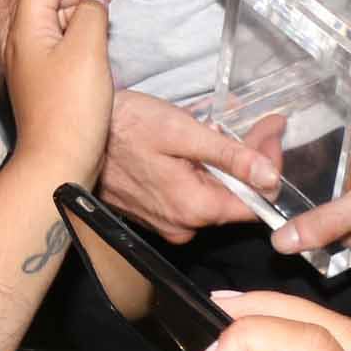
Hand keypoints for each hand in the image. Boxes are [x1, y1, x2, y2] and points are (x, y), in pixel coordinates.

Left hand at [1, 0, 116, 184]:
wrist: (57, 163)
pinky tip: (99, 47)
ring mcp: (33, 63)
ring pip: (55, 21)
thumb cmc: (70, 108)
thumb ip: (91, 14)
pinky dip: (81, 36)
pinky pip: (61, 45)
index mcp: (26, 28)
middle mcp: (24, 42)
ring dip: (81, 12)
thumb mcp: (87, 50)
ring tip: (107, 19)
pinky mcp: (46, 81)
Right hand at [98, 90, 283, 244]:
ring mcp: (166, 223)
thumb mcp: (181, 131)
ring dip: (229, 164)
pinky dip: (204, 171)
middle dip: (253, 160)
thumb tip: (271, 177)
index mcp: (194, 209)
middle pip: (234, 197)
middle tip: (265, 124)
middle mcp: (183, 226)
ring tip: (236, 128)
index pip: (253, 203)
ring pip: (213, 194)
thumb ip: (229, 156)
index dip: (270, 169)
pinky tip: (205, 145)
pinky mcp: (153, 214)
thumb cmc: (126, 125)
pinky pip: (191, 196)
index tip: (274, 134)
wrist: (76, 131)